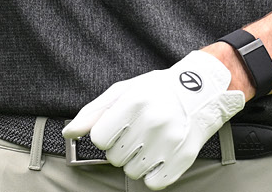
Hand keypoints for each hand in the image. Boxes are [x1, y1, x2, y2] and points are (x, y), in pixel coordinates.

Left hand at [64, 50, 245, 188]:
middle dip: (119, 148)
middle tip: (134, 135)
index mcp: (134, 103)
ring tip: (147, 144)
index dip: (104, 136)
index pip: (99, 139)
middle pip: (114, 157)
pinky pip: (154, 183)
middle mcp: (152, 122)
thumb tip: (69, 133)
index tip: (116, 129)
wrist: (202, 92)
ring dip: (134, 162)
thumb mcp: (123, 91)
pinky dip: (151, 175)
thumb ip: (93, 112)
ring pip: (132, 171)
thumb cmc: (157, 90)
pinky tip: (157, 158)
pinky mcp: (184, 158)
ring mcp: (170, 142)